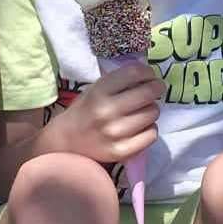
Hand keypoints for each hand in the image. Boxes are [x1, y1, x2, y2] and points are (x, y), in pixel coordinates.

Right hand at [47, 62, 162, 164]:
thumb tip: (149, 76)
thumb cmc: (84, 112)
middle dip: (156, 88)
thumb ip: (119, 81)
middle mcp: (107, 111)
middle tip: (155, 90)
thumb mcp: (95, 89)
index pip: (134, 73)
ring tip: (142, 111)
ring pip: (152, 113)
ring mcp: (115, 133)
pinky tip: (141, 128)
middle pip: (148, 93)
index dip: (147, 72)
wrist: (66, 142)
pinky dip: (149, 129)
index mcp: (99, 92)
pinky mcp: (121, 151)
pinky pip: (151, 135)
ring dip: (151, 110)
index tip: (149, 75)